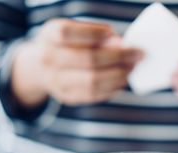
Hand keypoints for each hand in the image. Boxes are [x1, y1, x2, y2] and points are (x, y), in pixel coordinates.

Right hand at [11, 19, 143, 107]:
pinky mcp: (68, 97)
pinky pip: (94, 95)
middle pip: (87, 59)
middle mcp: (49, 60)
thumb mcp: (73, 30)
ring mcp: (56, 82)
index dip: (92, 33)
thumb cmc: (66, 44)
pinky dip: (113, 87)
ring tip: (131, 67)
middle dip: (117, 57)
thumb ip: (94, 34)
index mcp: (49, 36)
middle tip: (136, 53)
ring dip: (118, 75)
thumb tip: (121, 45)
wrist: (41, 68)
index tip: (111, 32)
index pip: (67, 33)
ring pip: (93, 82)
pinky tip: (122, 79)